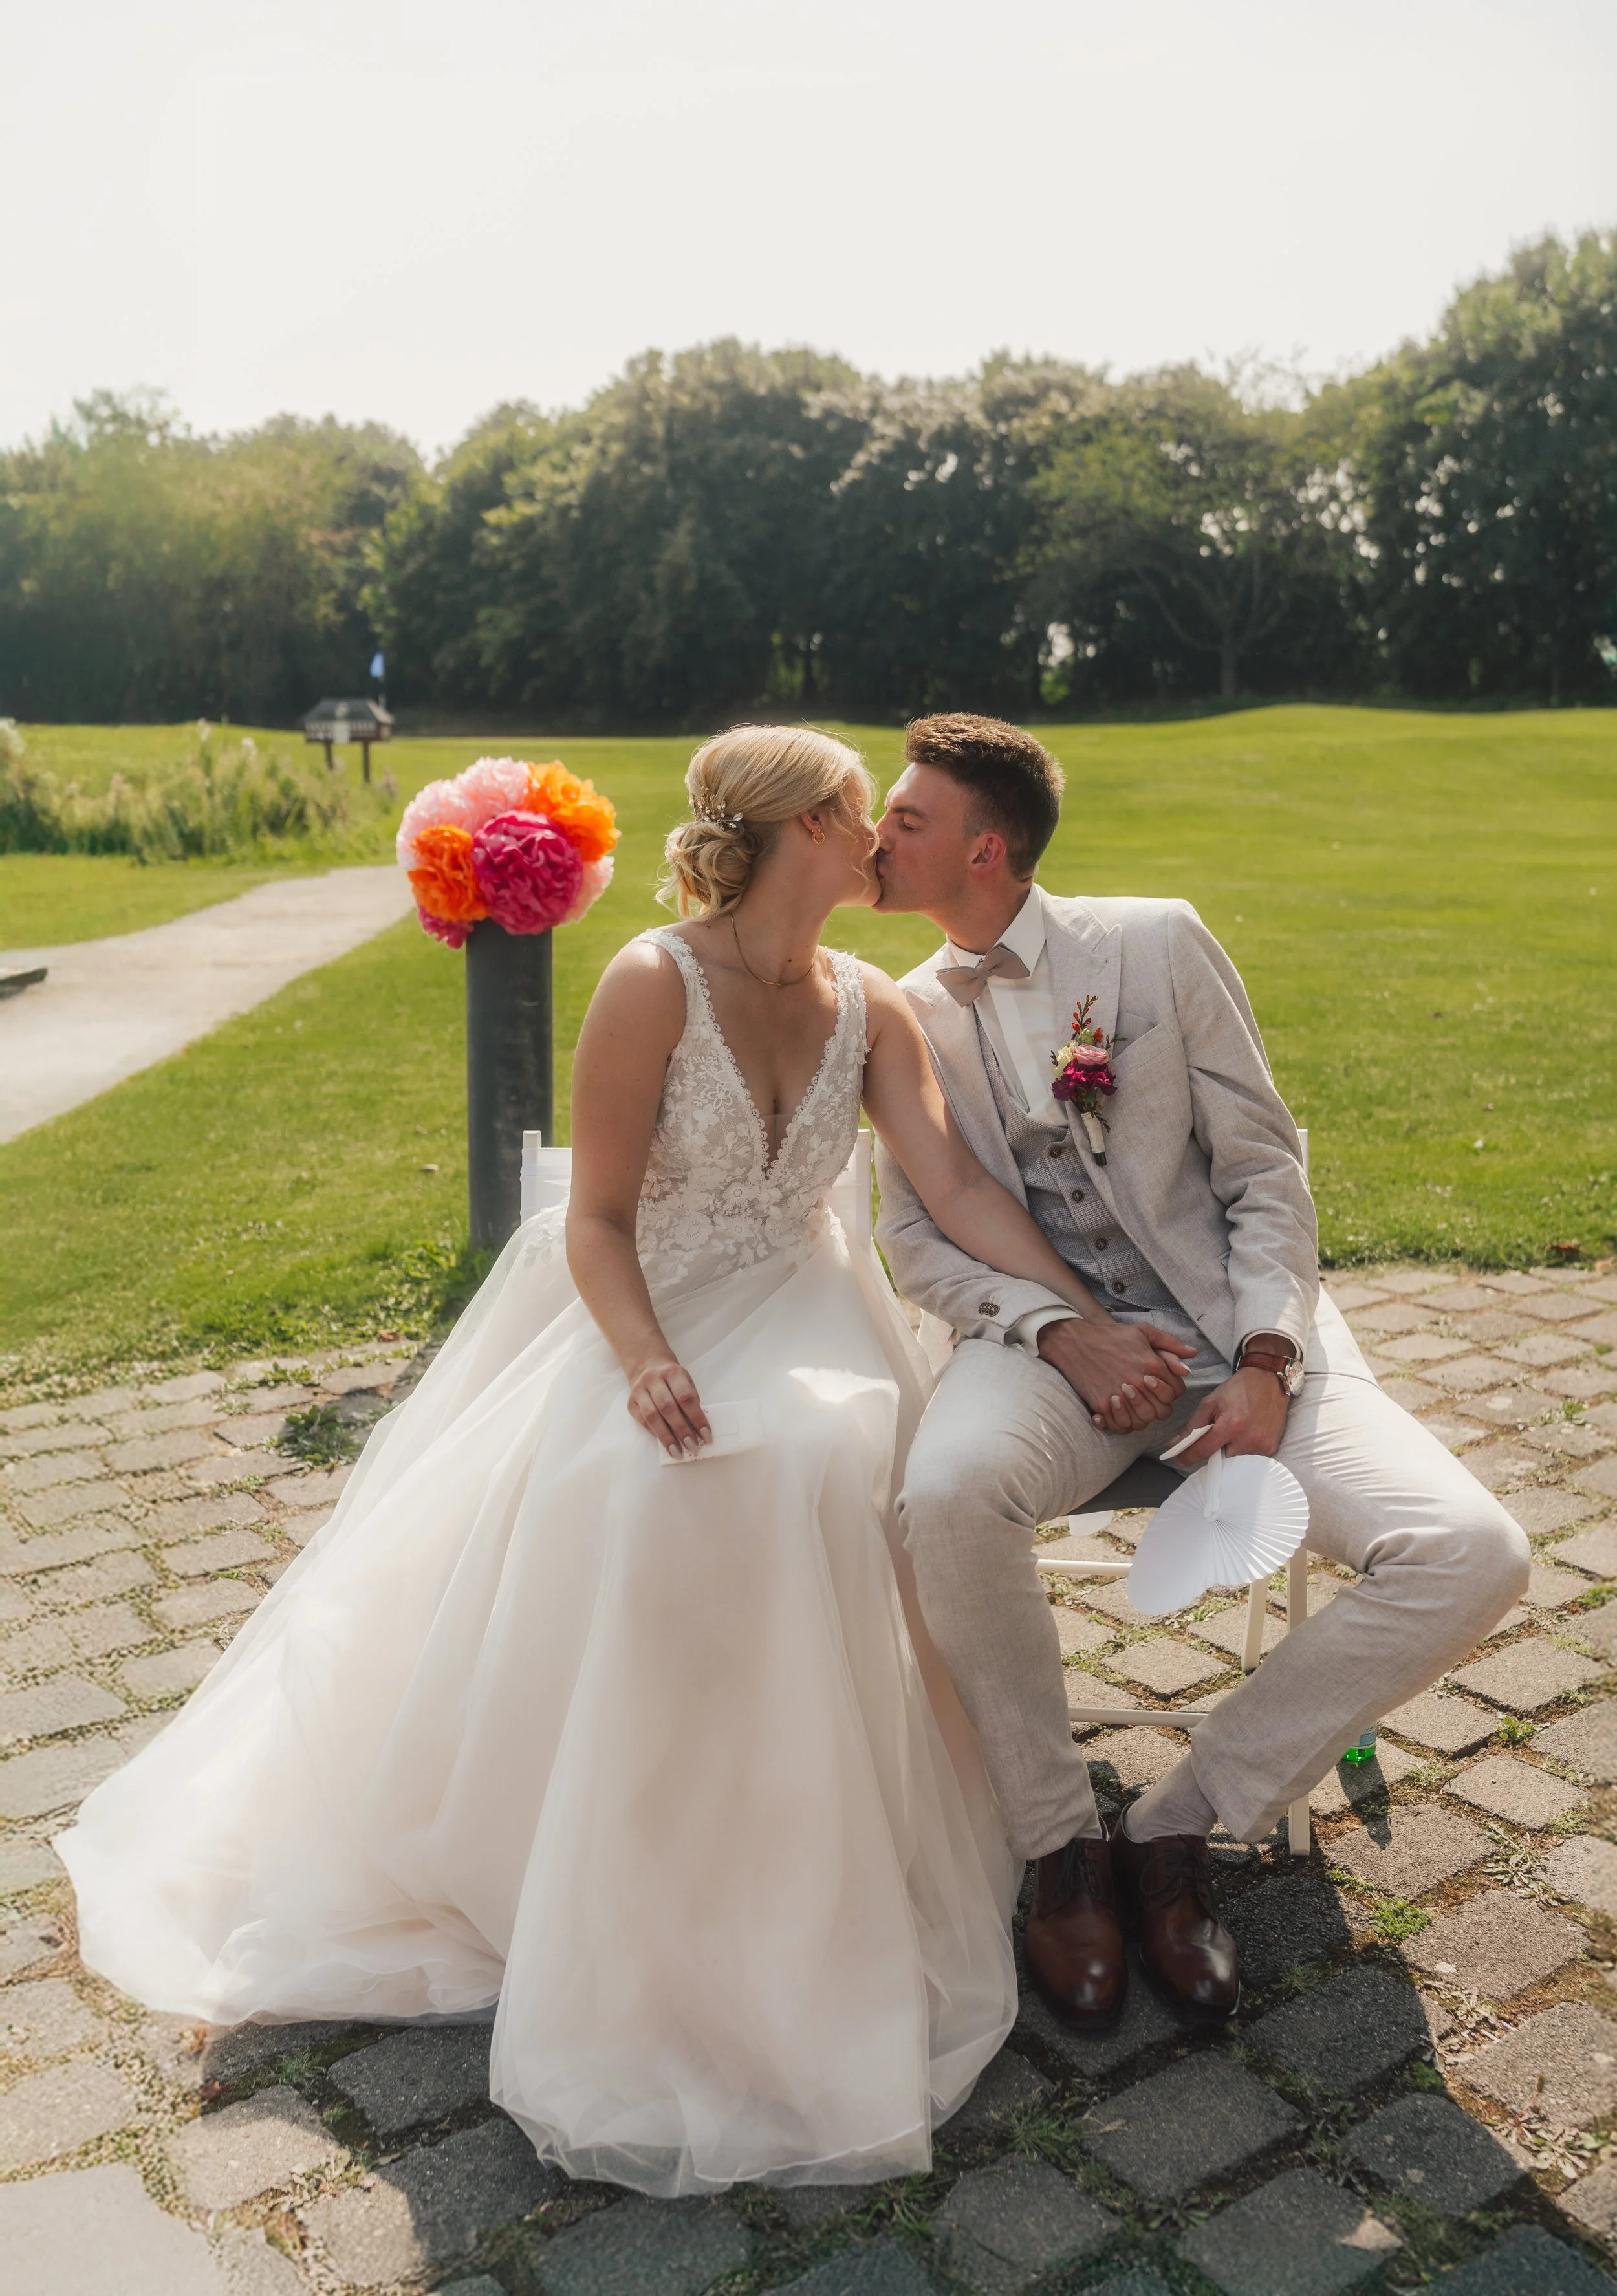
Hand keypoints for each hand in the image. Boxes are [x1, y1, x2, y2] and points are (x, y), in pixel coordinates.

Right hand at [626, 1357, 711, 1457]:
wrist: (646, 1364)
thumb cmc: (671, 1378)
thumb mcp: (685, 1381)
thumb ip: (691, 1400)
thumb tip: (697, 1427)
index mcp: (672, 1372)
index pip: (686, 1397)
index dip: (697, 1417)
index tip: (706, 1434)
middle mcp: (653, 1379)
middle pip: (668, 1408)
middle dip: (682, 1430)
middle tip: (693, 1446)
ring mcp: (639, 1390)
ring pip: (652, 1416)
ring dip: (666, 1437)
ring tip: (678, 1452)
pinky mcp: (631, 1402)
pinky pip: (643, 1421)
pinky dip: (655, 1433)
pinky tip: (665, 1443)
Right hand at [1037, 1319, 1196, 1431]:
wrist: (1076, 1342)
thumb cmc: (1111, 1336)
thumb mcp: (1143, 1332)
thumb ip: (1170, 1343)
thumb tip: (1193, 1354)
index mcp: (1152, 1364)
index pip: (1176, 1392)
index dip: (1171, 1392)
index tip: (1159, 1387)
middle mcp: (1138, 1381)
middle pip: (1161, 1411)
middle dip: (1158, 1407)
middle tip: (1148, 1399)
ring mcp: (1120, 1395)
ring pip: (1143, 1421)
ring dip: (1142, 1417)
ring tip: (1134, 1407)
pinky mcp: (1102, 1403)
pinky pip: (1120, 1426)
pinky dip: (1122, 1425)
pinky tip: (1121, 1414)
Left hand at [1170, 1366, 1289, 1467]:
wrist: (1268, 1381)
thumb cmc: (1237, 1390)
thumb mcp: (1210, 1403)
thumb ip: (1192, 1426)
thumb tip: (1175, 1445)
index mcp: (1230, 1426)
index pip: (1203, 1451)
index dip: (1188, 1457)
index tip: (1180, 1459)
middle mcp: (1247, 1440)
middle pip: (1219, 1457)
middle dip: (1213, 1449)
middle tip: (1218, 1433)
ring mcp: (1260, 1446)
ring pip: (1234, 1459)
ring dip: (1230, 1449)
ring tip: (1235, 1430)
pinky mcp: (1270, 1448)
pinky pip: (1250, 1457)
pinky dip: (1244, 1448)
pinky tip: (1247, 1432)